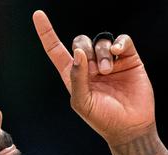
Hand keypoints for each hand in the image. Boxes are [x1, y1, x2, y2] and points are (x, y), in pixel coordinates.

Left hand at [33, 10, 154, 145]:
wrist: (130, 127)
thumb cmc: (103, 119)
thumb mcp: (82, 102)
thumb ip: (76, 77)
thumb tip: (78, 52)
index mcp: (73, 75)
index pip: (55, 50)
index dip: (46, 33)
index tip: (38, 15)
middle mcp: (89, 66)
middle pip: (80, 42)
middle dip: (85, 50)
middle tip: (96, 71)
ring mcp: (109, 61)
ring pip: (100, 41)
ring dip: (102, 54)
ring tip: (108, 71)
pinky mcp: (128, 59)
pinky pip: (122, 40)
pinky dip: (119, 42)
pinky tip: (117, 52)